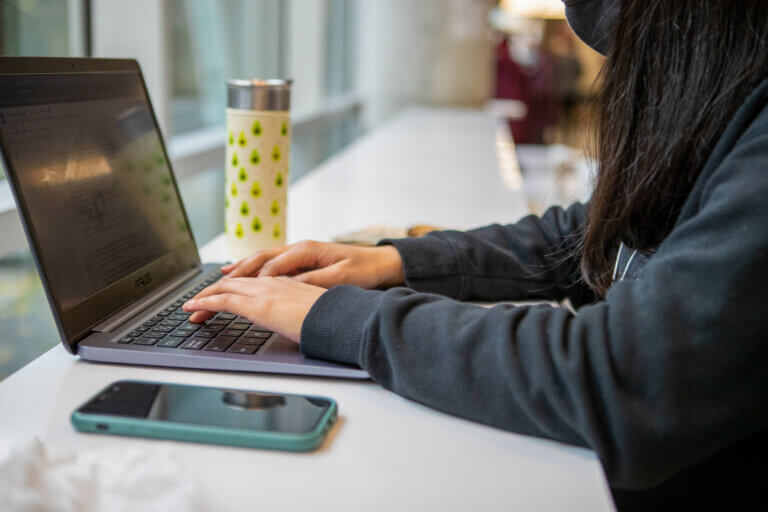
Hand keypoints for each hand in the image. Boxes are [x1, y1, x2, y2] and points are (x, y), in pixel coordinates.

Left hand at [182, 277, 325, 342]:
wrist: (341, 318)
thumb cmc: (333, 318)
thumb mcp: (312, 312)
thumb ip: (298, 313)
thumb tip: (293, 323)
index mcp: (286, 283)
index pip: (252, 282)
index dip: (233, 288)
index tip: (222, 298)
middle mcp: (273, 282)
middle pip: (235, 282)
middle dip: (213, 292)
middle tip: (198, 304)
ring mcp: (265, 291)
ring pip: (225, 288)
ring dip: (205, 297)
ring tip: (190, 307)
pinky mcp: (259, 305)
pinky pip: (224, 300)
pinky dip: (205, 302)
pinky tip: (193, 309)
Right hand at [221, 240, 404, 289]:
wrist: (384, 262)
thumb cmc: (365, 269)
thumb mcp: (342, 278)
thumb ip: (314, 281)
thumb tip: (289, 285)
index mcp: (307, 250)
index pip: (271, 266)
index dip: (252, 280)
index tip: (234, 292)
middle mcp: (300, 248)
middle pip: (261, 259)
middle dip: (237, 272)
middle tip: (216, 285)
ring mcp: (301, 253)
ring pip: (264, 259)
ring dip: (243, 268)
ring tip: (222, 277)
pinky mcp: (305, 260)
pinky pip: (273, 263)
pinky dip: (256, 270)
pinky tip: (247, 276)